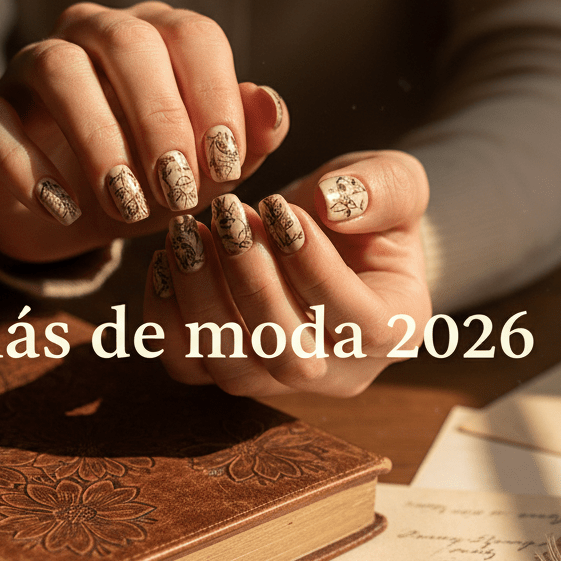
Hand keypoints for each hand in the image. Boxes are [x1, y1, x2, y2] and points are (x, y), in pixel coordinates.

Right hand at [0, 1, 287, 262]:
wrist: (70, 214)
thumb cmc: (151, 181)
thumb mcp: (207, 170)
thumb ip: (246, 140)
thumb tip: (270, 107)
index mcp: (157, 35)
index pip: (193, 34)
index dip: (215, 97)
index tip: (224, 166)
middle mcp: (92, 33)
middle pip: (128, 42)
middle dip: (160, 120)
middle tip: (177, 192)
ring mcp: (30, 66)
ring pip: (58, 68)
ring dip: (99, 141)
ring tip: (124, 206)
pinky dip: (31, 169)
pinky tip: (66, 212)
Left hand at [144, 151, 431, 396]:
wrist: (322, 231)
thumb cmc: (363, 208)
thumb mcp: (393, 181)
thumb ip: (382, 188)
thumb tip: (333, 203)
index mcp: (395, 329)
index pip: (357, 322)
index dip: (314, 267)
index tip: (280, 207)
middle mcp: (339, 371)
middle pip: (292, 359)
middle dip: (252, 286)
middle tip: (228, 215)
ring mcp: (278, 379)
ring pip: (234, 369)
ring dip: (203, 298)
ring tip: (189, 232)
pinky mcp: (226, 368)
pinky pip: (188, 365)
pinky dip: (167, 317)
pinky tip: (166, 259)